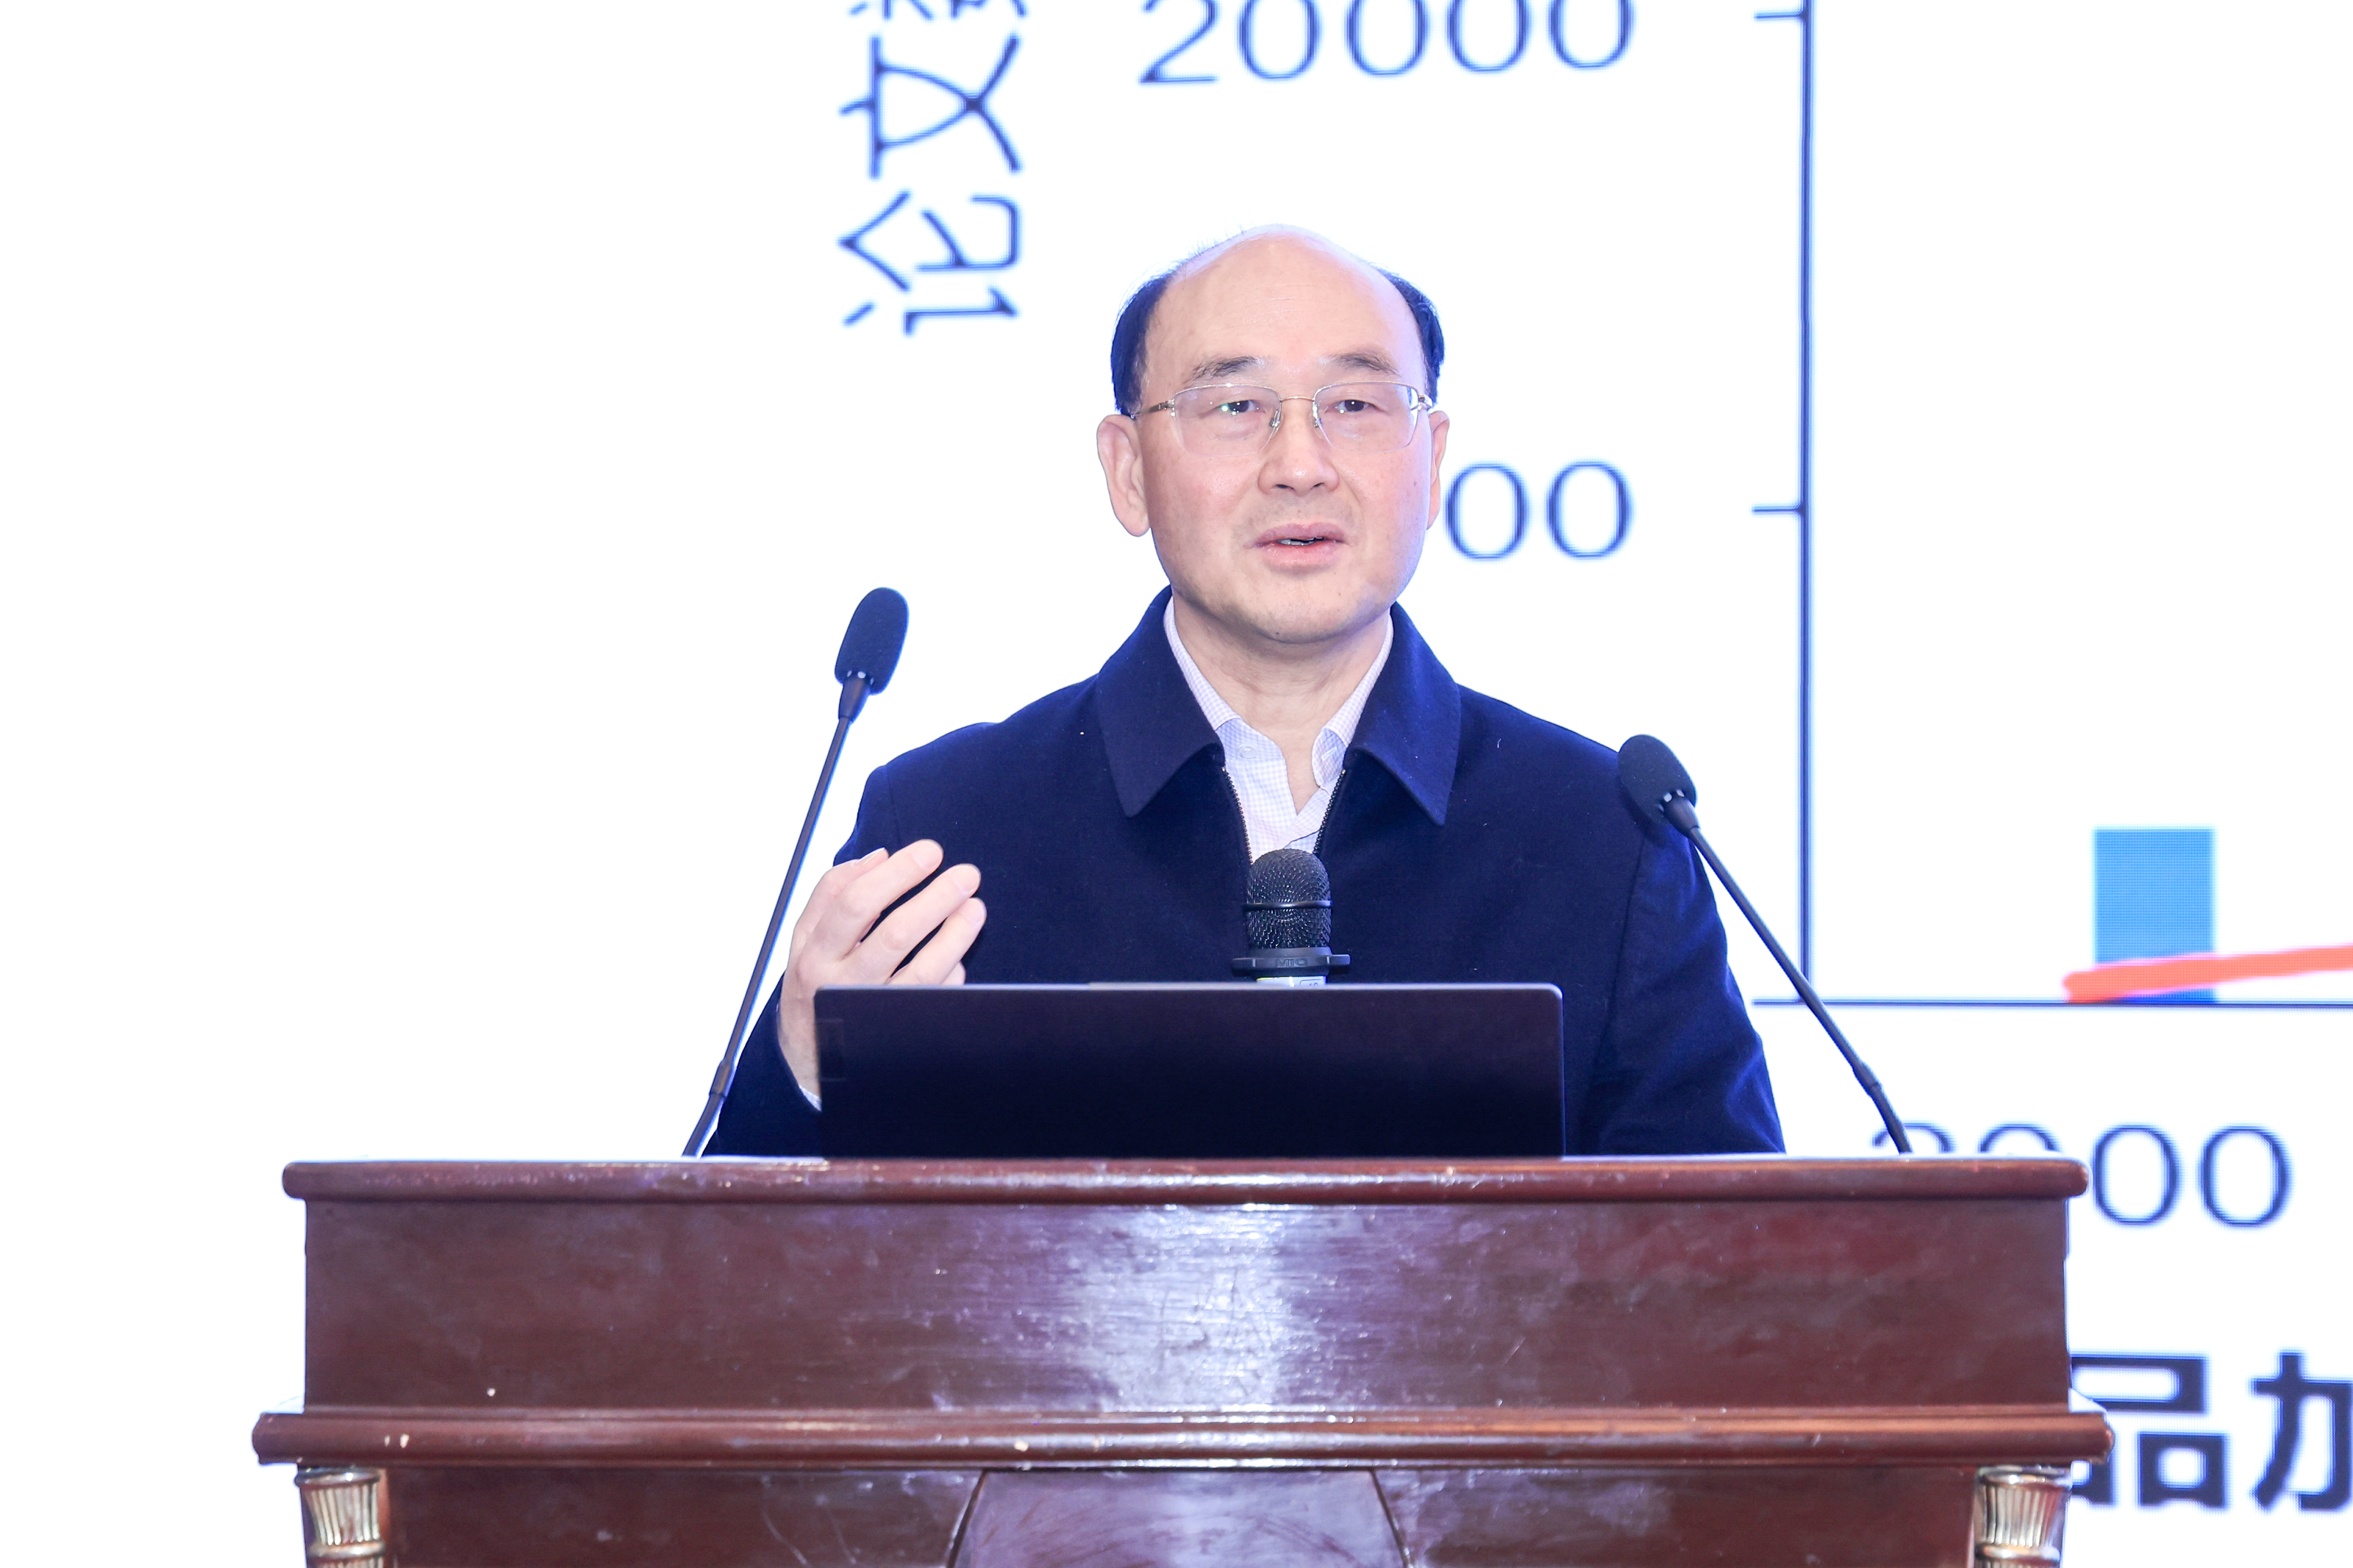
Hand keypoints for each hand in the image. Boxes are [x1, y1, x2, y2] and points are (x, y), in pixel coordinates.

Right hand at [775, 839, 984, 1102]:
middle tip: (966, 874)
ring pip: (923, 972)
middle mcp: (842, 984)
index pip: (856, 903)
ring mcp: (872, 1012)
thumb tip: (879, 856)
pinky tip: (960, 954)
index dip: (897, 874)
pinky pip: (933, 1000)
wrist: (807, 1059)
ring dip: (955, 935)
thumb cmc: (813, 983)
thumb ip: (831, 893)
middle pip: (896, 935)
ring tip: (975, 907)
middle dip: (936, 899)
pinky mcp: (898, 1032)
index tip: (930, 852)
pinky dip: (950, 973)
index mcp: (815, 953)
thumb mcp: (805, 939)